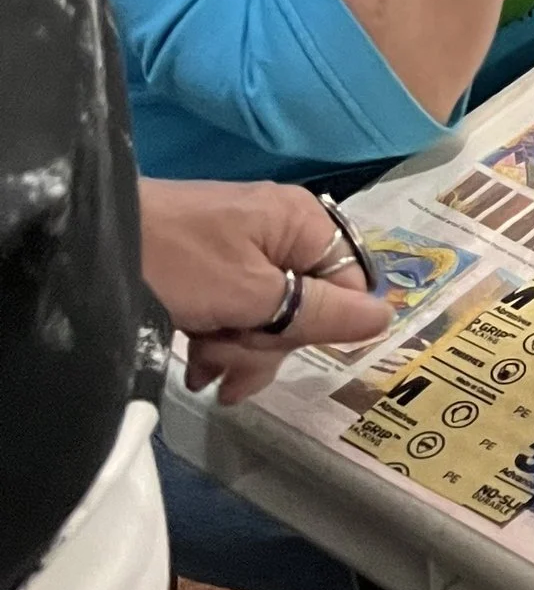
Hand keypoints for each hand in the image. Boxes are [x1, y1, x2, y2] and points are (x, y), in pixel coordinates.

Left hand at [139, 180, 392, 402]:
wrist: (90, 246)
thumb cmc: (176, 263)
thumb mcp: (250, 295)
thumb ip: (319, 312)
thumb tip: (388, 318)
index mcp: (301, 223)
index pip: (349, 285)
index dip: (321, 324)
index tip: (278, 344)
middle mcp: (280, 232)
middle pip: (306, 307)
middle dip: (266, 345)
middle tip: (227, 359)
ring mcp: (243, 251)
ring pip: (269, 319)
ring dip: (239, 352)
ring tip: (202, 366)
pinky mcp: (211, 271)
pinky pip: (238, 314)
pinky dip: (219, 342)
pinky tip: (194, 363)